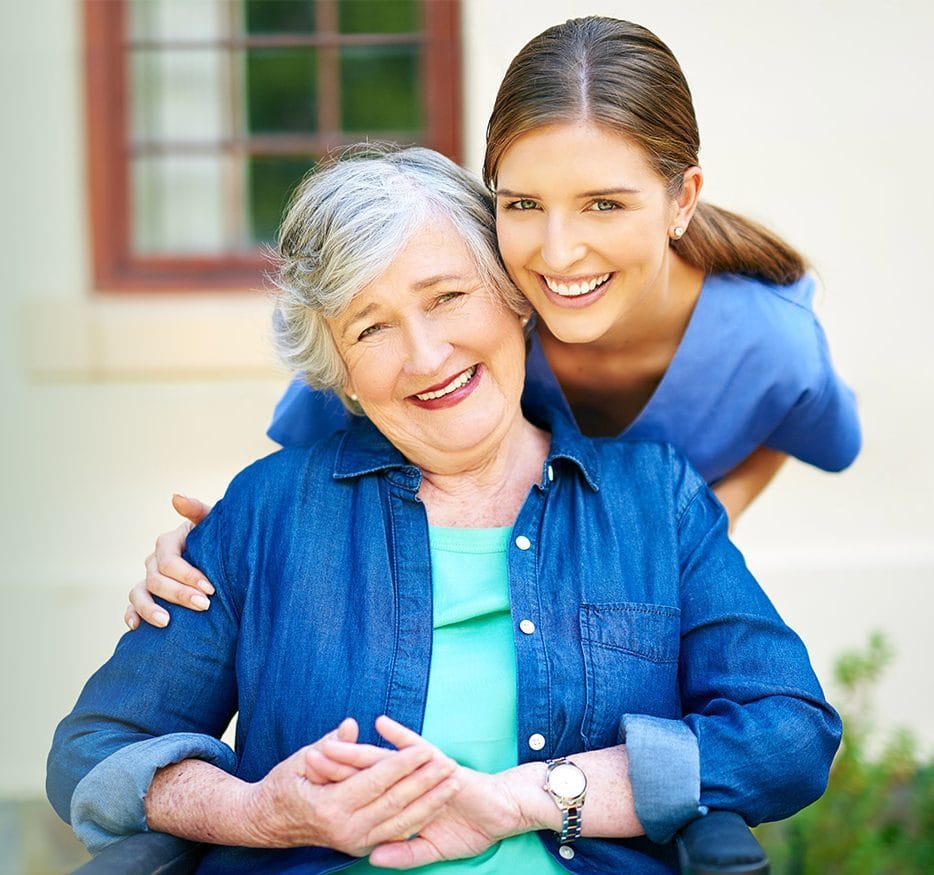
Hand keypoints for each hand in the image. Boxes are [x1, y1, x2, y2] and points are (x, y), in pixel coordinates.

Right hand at [125, 494, 213, 629]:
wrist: (219, 557)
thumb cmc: (217, 539)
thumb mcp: (212, 523)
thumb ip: (197, 510)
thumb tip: (175, 497)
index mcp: (169, 543)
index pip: (170, 560)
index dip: (187, 575)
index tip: (211, 589)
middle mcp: (155, 560)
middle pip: (157, 579)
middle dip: (180, 594)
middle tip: (204, 606)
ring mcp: (148, 579)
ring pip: (139, 593)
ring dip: (149, 608)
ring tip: (166, 622)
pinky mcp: (146, 596)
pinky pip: (131, 606)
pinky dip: (131, 615)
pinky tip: (137, 628)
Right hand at [245, 718, 459, 853]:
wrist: (268, 824)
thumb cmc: (283, 785)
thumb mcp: (302, 759)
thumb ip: (331, 744)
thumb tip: (352, 726)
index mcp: (330, 805)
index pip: (376, 782)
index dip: (402, 765)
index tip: (425, 748)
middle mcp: (345, 829)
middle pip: (395, 803)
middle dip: (425, 783)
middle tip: (450, 762)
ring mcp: (354, 841)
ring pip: (401, 823)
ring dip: (431, 802)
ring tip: (453, 782)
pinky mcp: (361, 846)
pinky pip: (396, 834)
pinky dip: (419, 818)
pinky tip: (438, 803)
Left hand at [318, 717, 525, 868]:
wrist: (501, 812)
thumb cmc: (469, 828)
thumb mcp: (431, 848)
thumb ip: (405, 851)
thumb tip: (373, 857)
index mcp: (400, 803)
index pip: (363, 797)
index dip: (338, 792)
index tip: (307, 789)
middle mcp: (405, 783)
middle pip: (364, 775)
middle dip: (336, 767)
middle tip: (306, 759)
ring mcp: (420, 770)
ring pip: (382, 759)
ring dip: (356, 751)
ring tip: (329, 742)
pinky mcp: (438, 760)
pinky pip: (414, 745)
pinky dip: (397, 735)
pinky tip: (379, 723)